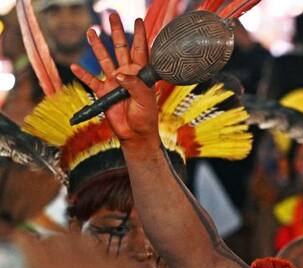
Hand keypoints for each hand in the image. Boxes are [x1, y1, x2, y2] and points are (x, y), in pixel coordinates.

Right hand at [13, 233, 154, 267]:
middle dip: (53, 241)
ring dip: (80, 245)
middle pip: (60, 239)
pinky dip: (111, 262)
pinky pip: (118, 258)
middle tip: (51, 248)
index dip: (24, 241)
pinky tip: (110, 267)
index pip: (29, 245)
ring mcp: (103, 265)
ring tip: (79, 253)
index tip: (22, 240)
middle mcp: (75, 264)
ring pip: (88, 242)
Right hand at [71, 14, 160, 148]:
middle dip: (116, 32)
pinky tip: (75, 66)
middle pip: (120, 48)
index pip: (140, 51)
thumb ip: (134, 86)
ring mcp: (114, 82)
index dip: (139, 35)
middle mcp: (126, 74)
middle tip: (112, 15)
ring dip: (97, 46)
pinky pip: (91, 81)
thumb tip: (119, 75)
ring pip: (104, 59)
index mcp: (140, 74)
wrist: (135, 134)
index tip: (138, 20)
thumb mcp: (145, 100)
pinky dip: (83, 74)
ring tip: (91, 31)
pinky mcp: (104, 92)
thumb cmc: (146, 117)